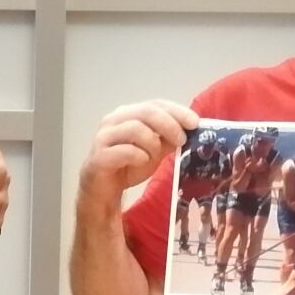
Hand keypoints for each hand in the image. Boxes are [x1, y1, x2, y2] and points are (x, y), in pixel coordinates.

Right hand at [81, 101, 196, 201]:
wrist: (104, 189)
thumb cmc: (129, 165)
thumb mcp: (156, 149)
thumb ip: (170, 138)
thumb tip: (192, 130)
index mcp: (129, 113)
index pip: (156, 104)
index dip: (177, 111)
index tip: (194, 123)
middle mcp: (114, 120)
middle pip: (146, 112)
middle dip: (169, 125)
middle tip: (181, 140)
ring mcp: (104, 137)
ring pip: (135, 129)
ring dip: (152, 144)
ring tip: (154, 156)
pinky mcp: (99, 156)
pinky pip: (125, 151)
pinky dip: (139, 156)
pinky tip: (142, 162)